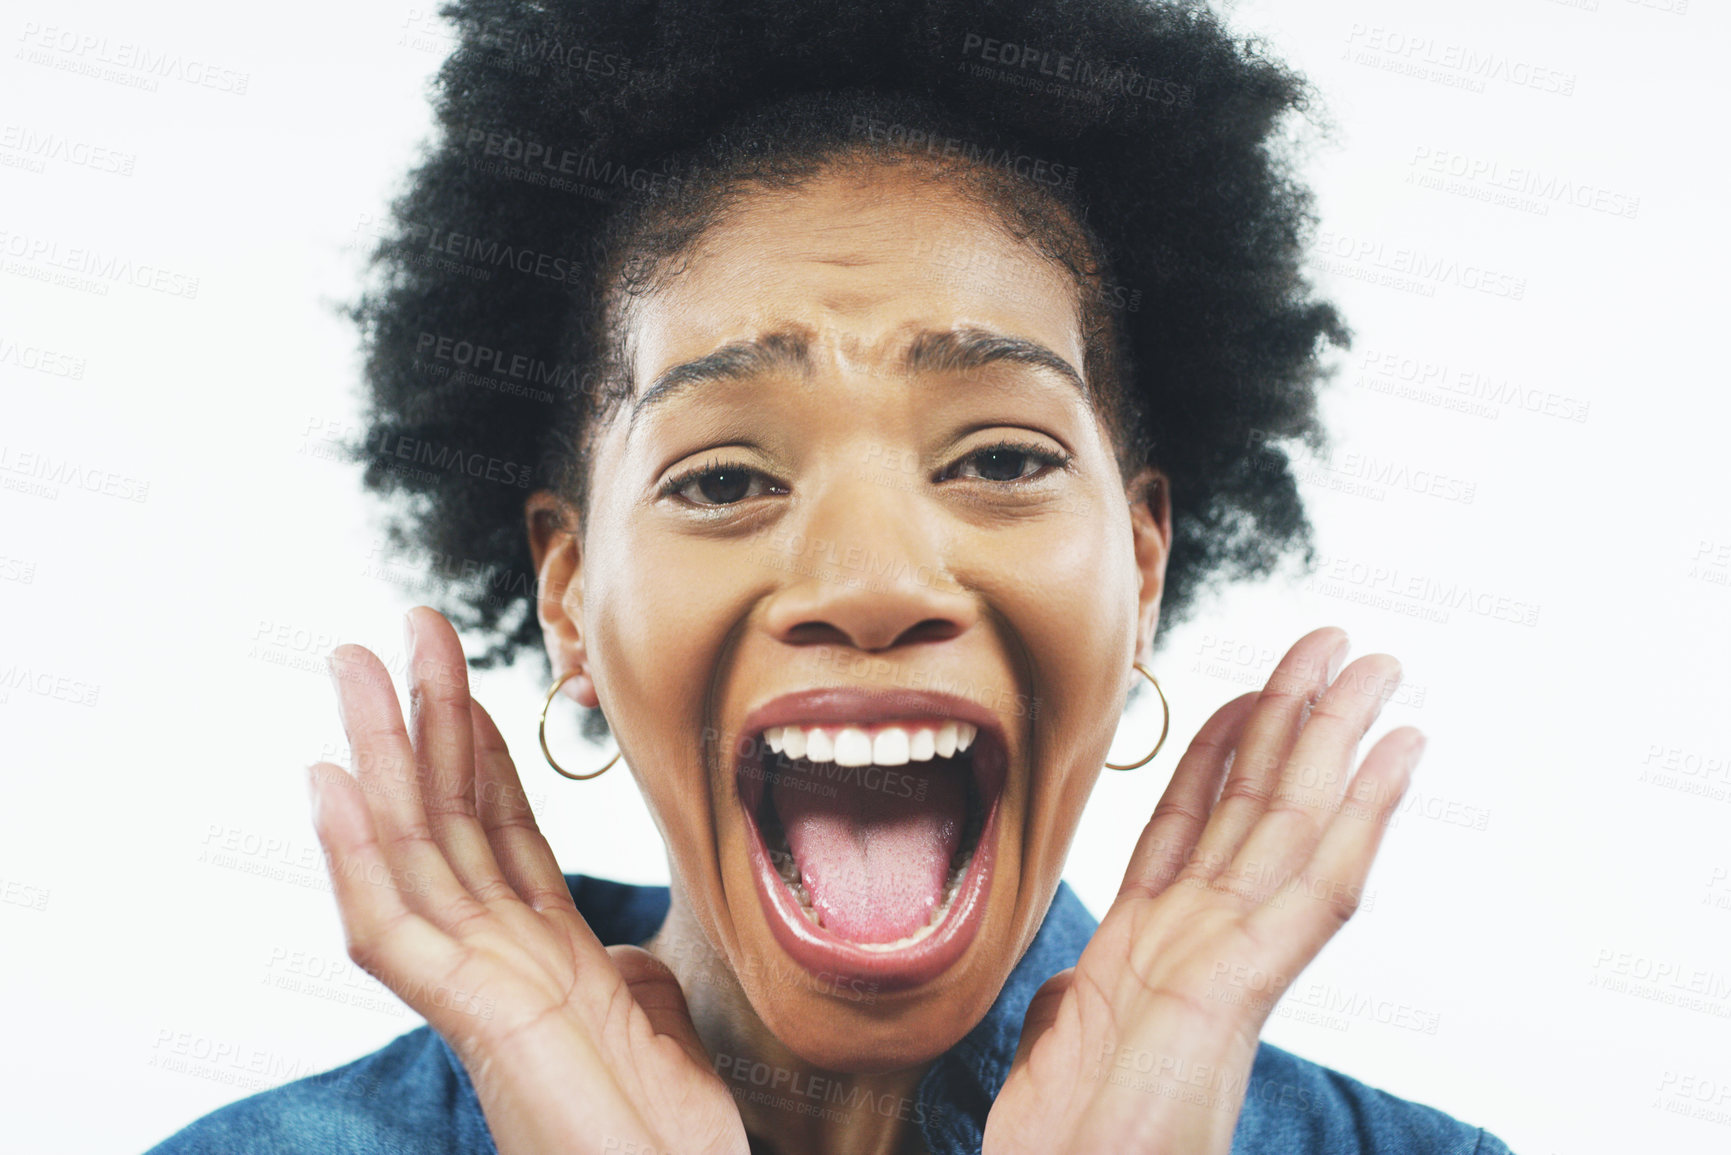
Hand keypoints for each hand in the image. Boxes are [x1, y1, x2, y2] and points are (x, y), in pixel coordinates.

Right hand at [308, 606, 747, 1154]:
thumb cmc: (664, 1143)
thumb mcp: (660, 1036)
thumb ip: (633, 979)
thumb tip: (623, 946)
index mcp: (550, 956)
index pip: (500, 832)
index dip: (477, 753)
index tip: (462, 682)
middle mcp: (501, 961)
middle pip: (446, 818)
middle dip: (421, 721)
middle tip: (401, 630)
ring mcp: (476, 988)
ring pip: (408, 849)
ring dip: (377, 754)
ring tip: (354, 665)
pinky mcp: (468, 1020)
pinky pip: (391, 926)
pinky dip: (354, 855)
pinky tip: (330, 784)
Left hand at [982, 627, 1421, 1154]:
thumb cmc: (1066, 1147)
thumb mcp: (1055, 1048)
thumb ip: (1072, 999)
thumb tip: (1068, 981)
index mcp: (1148, 946)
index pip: (1194, 822)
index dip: (1222, 749)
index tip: (1248, 690)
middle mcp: (1197, 940)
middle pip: (1258, 805)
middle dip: (1298, 719)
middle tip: (1339, 647)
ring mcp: (1227, 959)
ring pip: (1297, 824)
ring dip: (1340, 740)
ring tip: (1377, 671)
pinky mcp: (1242, 987)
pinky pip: (1316, 887)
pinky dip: (1363, 817)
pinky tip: (1395, 757)